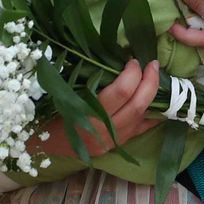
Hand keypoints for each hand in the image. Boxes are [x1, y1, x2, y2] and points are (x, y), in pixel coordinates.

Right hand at [37, 59, 161, 158]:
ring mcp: (113, 141)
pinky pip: (141, 129)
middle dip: (149, 81)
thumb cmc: (49, 113)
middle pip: (137, 104)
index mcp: (88, 115)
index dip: (132, 73)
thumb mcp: (63, 94)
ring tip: (156, 77)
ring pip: (142, 117)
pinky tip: (161, 104)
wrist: (42, 146)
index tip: (132, 60)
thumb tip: (112, 57)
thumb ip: (87, 79)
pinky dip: (153, 115)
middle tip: (152, 64)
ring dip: (153, 95)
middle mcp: (104, 131)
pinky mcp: (117, 146)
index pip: (120, 92)